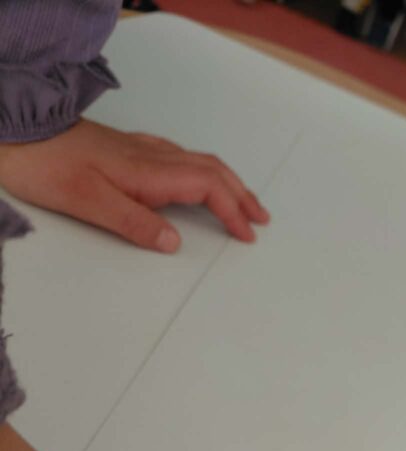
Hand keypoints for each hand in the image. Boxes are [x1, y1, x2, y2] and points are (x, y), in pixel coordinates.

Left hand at [0, 120, 269, 252]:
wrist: (21, 132)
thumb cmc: (49, 166)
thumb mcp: (90, 203)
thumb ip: (135, 223)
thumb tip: (173, 243)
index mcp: (150, 171)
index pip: (208, 188)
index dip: (232, 212)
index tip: (247, 235)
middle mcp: (152, 156)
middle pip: (213, 171)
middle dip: (242, 196)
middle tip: (261, 220)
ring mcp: (143, 151)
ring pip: (201, 163)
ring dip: (229, 184)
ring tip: (245, 204)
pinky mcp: (131, 151)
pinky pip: (183, 159)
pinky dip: (206, 174)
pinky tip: (202, 183)